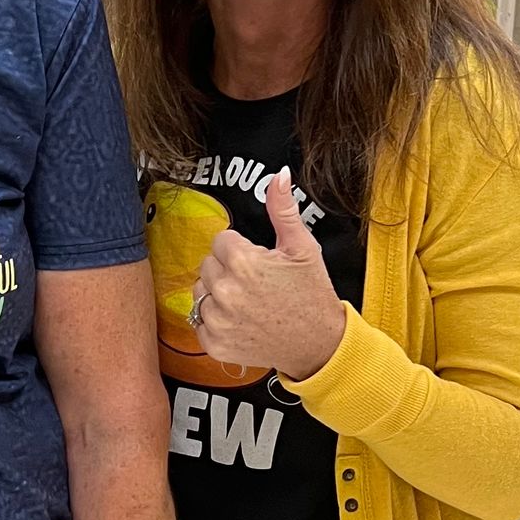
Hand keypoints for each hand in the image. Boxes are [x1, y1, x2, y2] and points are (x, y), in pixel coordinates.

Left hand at [191, 169, 345, 384]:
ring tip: (248, 302)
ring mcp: (218, 320)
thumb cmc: (312, 294)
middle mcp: (225, 291)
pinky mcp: (214, 343)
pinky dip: (215, 322)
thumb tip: (277, 176)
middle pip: (208, 264)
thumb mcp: (302, 247)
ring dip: (218, 294)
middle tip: (256, 283)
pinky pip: (199, 321)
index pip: (220, 241)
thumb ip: (282, 210)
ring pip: (200, 292)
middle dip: (228, 270)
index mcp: (243, 262)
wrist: (319, 344)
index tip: (259, 262)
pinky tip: (241, 321)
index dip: (241, 249)